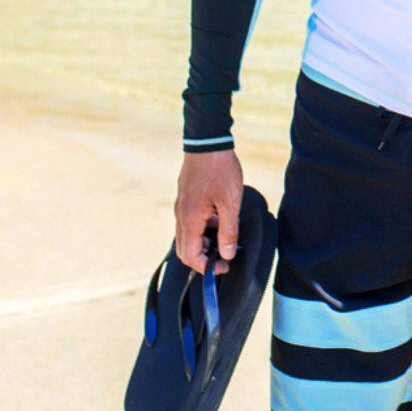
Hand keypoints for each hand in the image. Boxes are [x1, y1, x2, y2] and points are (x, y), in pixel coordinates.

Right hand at [175, 149, 243, 273]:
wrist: (208, 143)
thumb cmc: (220, 171)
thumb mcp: (230, 203)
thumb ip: (228, 231)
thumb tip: (226, 254)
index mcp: (189, 220)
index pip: (190, 256)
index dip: (206, 267)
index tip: (224, 266)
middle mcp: (181, 216)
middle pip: (186, 249)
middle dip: (205, 258)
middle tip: (226, 256)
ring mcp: (182, 207)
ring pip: (189, 236)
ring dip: (206, 242)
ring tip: (228, 236)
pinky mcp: (187, 200)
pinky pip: (191, 222)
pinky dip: (204, 228)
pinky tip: (222, 219)